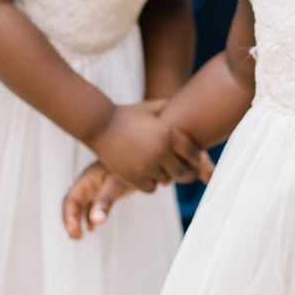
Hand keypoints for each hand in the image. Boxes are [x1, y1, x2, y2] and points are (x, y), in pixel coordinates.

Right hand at [62, 162, 131, 238]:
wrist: (142, 160)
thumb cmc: (127, 169)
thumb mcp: (116, 185)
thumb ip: (105, 202)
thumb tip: (97, 221)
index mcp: (86, 181)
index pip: (71, 200)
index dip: (69, 216)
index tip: (73, 231)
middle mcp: (87, 185)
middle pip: (72, 204)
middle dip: (70, 221)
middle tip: (75, 237)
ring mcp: (94, 188)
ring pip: (80, 207)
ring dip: (77, 221)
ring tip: (79, 236)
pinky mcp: (102, 192)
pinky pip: (91, 206)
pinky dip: (89, 217)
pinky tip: (92, 228)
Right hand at [91, 101, 209, 190]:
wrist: (99, 125)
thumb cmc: (126, 114)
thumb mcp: (150, 107)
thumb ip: (168, 107)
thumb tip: (181, 107)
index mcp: (168, 134)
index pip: (192, 153)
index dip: (196, 158)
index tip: (195, 160)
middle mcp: (161, 152)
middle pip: (182, 171)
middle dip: (184, 172)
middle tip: (182, 172)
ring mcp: (147, 166)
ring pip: (166, 179)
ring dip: (164, 176)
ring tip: (161, 170)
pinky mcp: (134, 178)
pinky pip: (151, 188)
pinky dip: (151, 183)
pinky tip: (148, 175)